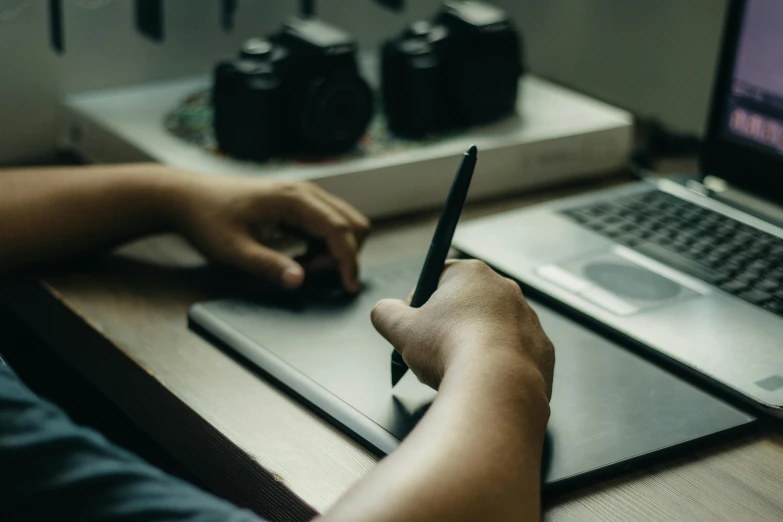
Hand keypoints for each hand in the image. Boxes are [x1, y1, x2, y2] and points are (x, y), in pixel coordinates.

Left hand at [167, 173, 369, 291]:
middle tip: (312, 274)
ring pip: (344, 223)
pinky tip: (299, 259)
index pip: (340, 229)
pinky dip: (325, 246)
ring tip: (302, 267)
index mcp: (294, 199)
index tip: (348, 287)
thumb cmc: (208, 219)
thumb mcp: (234, 250)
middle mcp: (305, 192)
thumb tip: (299, 282)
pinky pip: (329, 225)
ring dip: (335, 251)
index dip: (348, 261)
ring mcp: (304, 196)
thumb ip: (268, 266)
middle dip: (343, 255)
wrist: (188, 197)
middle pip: (353, 223)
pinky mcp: (299, 203)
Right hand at [371, 260, 553, 396]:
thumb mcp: (400, 329)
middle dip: (449, 323)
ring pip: (492, 328)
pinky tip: (483, 379)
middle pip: (467, 302)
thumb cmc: (449, 350)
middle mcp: (505, 289)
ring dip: (475, 344)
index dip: (422, 300)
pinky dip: (499, 365)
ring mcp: (528, 319)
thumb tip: (383, 311)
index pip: (440, 275)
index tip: (415, 322)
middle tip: (433, 349)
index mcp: (471, 274)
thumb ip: (385, 313)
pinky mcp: (542, 349)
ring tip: (458, 368)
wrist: (496, 386)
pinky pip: (514, 353)